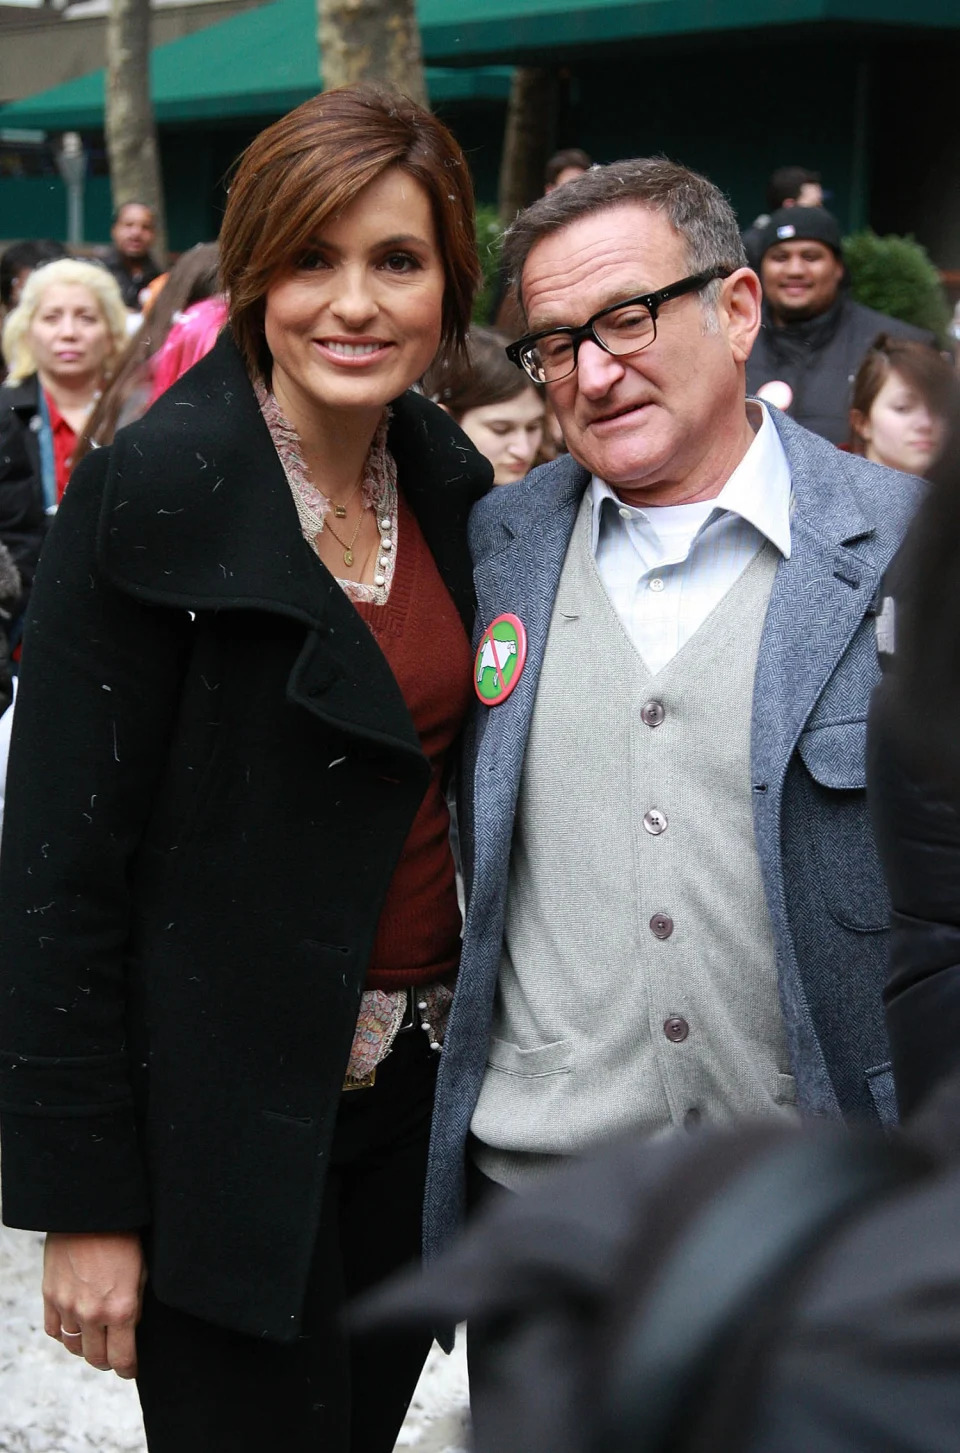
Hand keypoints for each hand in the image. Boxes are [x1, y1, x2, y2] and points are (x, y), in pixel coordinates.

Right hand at [42, 1231, 145, 1377]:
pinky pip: (54, 1330)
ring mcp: (68, 1306)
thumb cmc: (124, 1237)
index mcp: (121, 1309)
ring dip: (85, 1348)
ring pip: (74, 1348)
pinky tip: (75, 1326)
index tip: (130, 1369)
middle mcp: (92, 1314)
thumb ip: (135, 1306)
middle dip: (108, 1360)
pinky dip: (64, 1333)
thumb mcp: (143, 1272)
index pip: (122, 1359)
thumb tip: (131, 1329)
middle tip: (114, 1354)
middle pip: (96, 1358)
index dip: (128, 1369)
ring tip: (95, 1340)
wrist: (92, 1211)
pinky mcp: (50, 1295)